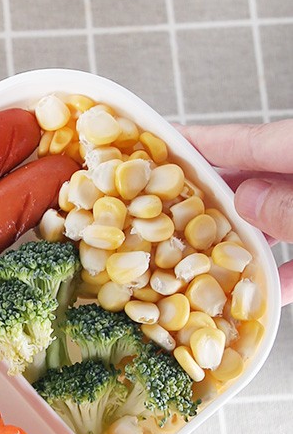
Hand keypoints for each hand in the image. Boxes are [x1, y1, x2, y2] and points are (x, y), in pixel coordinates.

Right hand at [180, 120, 292, 304]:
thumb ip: (287, 208)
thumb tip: (244, 202)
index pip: (239, 140)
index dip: (195, 142)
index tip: (154, 143)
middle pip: (252, 179)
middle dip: (211, 197)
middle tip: (167, 210)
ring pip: (274, 215)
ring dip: (246, 238)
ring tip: (208, 256)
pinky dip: (285, 269)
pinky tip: (269, 292)